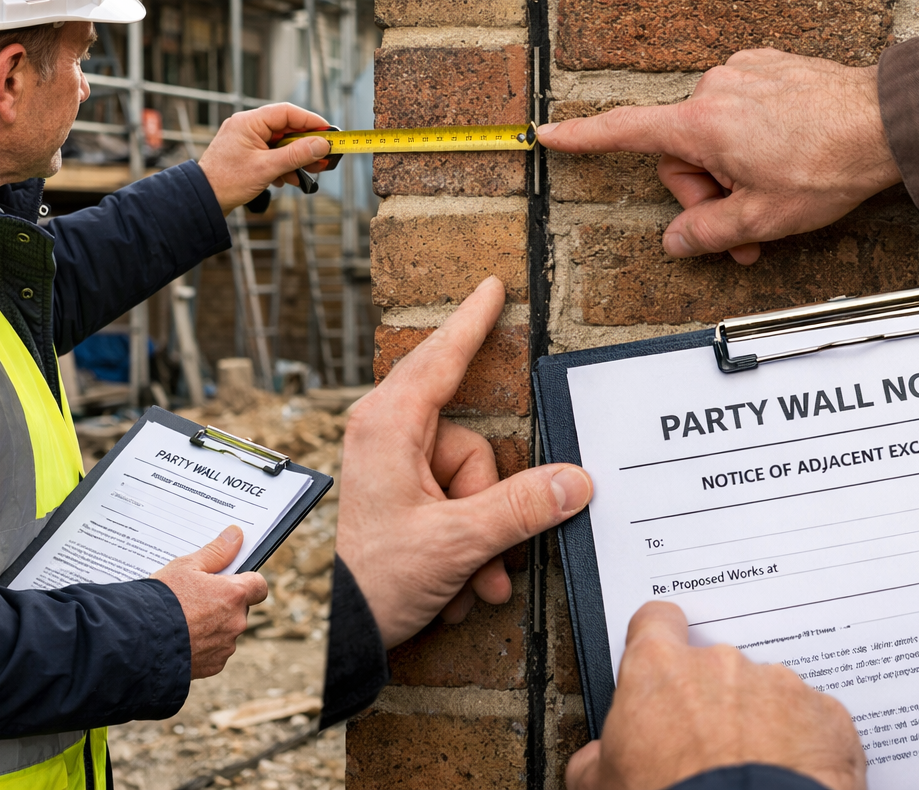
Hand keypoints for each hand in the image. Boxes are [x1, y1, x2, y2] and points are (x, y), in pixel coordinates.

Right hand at [151, 525, 268, 678]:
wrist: (139, 642)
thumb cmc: (162, 600)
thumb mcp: (185, 567)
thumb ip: (216, 552)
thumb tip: (236, 535)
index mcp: (234, 595)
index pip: (259, 585)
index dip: (247, 581)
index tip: (230, 580)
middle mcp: (236, 622)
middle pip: (240, 608)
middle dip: (224, 603)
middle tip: (196, 598)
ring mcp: (225, 646)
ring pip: (226, 631)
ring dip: (213, 625)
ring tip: (184, 620)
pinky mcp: (213, 665)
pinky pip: (215, 651)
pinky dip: (203, 645)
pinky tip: (182, 638)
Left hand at [198, 103, 332, 212]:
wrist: (203, 200)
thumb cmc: (227, 181)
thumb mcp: (267, 168)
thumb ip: (297, 155)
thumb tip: (321, 144)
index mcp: (249, 122)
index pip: (287, 112)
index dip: (310, 121)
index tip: (328, 132)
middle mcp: (247, 127)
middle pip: (286, 129)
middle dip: (306, 145)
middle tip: (324, 156)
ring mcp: (246, 141)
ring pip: (280, 144)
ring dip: (296, 158)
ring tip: (310, 172)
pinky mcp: (246, 155)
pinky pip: (271, 154)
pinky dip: (283, 166)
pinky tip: (287, 179)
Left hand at [335, 275, 593, 647]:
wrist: (344, 632)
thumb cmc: (376, 579)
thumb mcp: (457, 542)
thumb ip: (520, 508)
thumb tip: (575, 480)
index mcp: (388, 426)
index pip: (440, 359)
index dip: (472, 322)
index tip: (491, 287)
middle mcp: (388, 434)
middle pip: (473, 442)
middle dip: (491, 504)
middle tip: (491, 548)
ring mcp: (395, 464)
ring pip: (473, 480)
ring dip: (483, 535)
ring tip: (472, 577)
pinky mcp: (403, 492)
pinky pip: (459, 502)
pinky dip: (470, 541)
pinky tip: (463, 580)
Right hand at [535, 48, 897, 263]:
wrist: (888, 122)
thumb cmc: (829, 163)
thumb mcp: (762, 217)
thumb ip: (707, 233)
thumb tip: (677, 242)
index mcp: (701, 123)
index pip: (625, 132)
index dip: (583, 137)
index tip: (549, 133)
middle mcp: (715, 89)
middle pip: (683, 155)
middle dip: (709, 195)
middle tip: (746, 230)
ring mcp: (744, 74)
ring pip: (715, 136)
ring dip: (734, 172)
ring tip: (774, 196)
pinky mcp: (770, 67)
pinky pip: (742, 111)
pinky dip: (754, 140)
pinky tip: (787, 157)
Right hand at [566, 602, 865, 789]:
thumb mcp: (603, 786)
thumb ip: (597, 756)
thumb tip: (595, 760)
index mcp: (660, 671)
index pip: (655, 621)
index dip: (658, 638)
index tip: (662, 659)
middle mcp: (722, 665)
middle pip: (717, 666)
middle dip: (716, 700)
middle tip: (710, 749)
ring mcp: (780, 686)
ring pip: (769, 695)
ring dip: (763, 724)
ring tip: (757, 773)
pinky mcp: (828, 717)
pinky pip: (814, 724)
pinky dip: (807, 747)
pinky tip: (794, 779)